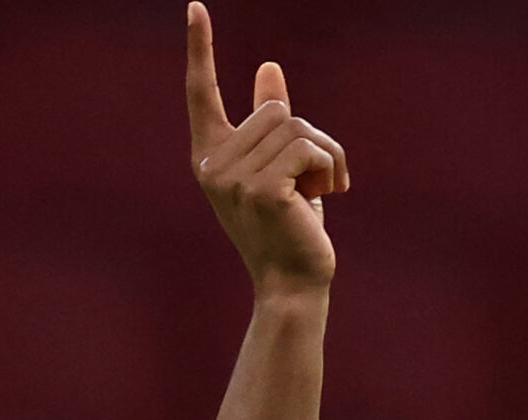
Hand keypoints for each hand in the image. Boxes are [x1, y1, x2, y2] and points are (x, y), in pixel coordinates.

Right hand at [185, 3, 346, 298]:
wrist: (294, 285)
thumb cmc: (289, 229)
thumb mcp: (279, 168)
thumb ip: (270, 121)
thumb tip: (269, 68)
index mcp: (210, 157)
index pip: (201, 92)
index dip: (201, 49)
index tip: (196, 6)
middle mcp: (213, 165)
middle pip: (276, 110)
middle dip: (311, 140)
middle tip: (320, 181)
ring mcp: (233, 179)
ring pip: (297, 127)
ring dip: (326, 156)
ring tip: (325, 191)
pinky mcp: (262, 190)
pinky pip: (309, 149)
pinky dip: (331, 168)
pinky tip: (328, 198)